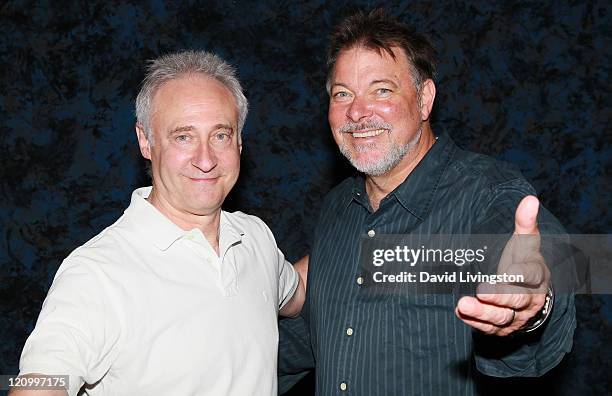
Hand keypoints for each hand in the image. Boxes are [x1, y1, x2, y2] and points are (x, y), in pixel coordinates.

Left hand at [455, 195, 548, 335]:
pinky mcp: (501, 328)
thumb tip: (530, 198)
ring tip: (463, 304)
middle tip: (481, 291)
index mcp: (536, 275)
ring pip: (501, 318)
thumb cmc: (522, 261)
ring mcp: (515, 316)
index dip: (522, 274)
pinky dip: (475, 322)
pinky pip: (489, 329)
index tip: (510, 271)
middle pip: (516, 300)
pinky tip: (460, 312)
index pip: (532, 275)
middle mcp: (528, 299)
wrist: (529, 295)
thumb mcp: (525, 242)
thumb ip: (525, 223)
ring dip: (482, 313)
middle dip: (499, 296)